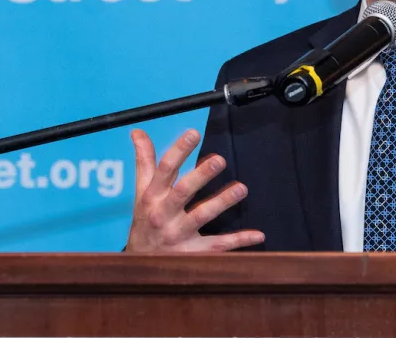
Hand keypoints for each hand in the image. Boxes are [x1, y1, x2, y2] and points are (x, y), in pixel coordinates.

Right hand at [125, 128, 264, 251]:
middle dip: (200, 175)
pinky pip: (217, 246)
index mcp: (152, 197)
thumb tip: (137, 131)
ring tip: (242, 188)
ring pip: (201, 217)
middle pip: (182, 192)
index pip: (165, 170)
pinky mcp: (192, 253)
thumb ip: (144, 161)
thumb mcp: (141, 191)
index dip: (178, 150)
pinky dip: (238, 241)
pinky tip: (258, 234)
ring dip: (222, 202)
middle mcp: (163, 215)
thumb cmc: (145, 219)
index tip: (194, 133)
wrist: (139, 265)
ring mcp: (178, 235)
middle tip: (220, 160)